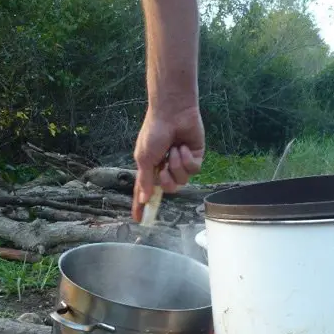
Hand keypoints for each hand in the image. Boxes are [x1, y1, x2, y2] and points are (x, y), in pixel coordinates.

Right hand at [132, 105, 204, 221]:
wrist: (172, 112)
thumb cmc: (154, 132)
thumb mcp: (144, 158)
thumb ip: (145, 180)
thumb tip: (143, 198)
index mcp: (150, 167)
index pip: (145, 191)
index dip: (142, 206)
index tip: (139, 220)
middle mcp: (165, 167)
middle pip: (169, 189)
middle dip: (167, 180)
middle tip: (163, 167)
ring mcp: (180, 163)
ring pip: (182, 181)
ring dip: (177, 165)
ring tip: (174, 149)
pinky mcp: (194, 157)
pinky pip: (193, 170)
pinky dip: (187, 159)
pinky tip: (183, 146)